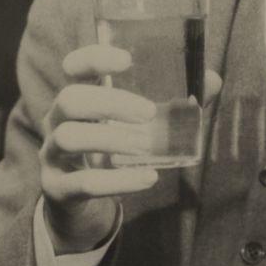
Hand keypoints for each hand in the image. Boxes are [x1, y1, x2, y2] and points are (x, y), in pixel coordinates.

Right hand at [40, 45, 222, 252]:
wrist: (80, 206)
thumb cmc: (111, 155)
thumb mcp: (134, 129)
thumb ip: (172, 104)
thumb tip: (213, 79)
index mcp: (78, 101)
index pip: (74, 68)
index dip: (93, 58)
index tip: (126, 59)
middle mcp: (57, 122)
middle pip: (70, 100)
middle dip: (109, 102)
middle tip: (148, 112)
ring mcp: (53, 155)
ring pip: (69, 137)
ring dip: (110, 139)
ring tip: (145, 146)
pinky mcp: (58, 188)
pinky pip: (83, 183)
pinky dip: (117, 181)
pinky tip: (148, 179)